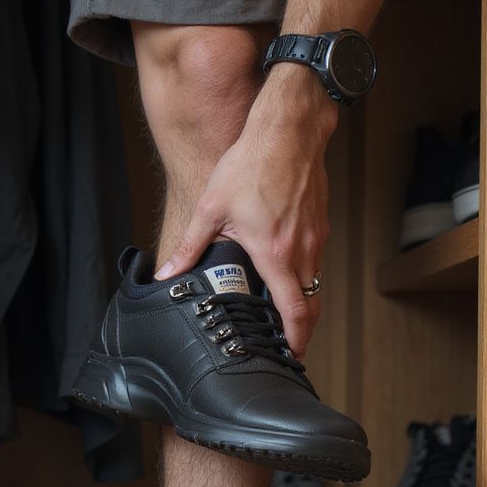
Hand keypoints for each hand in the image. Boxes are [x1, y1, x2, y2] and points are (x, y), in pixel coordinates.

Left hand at [155, 75, 335, 358]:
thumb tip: (167, 274)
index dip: (295, 338)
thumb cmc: (252, 164)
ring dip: (303, 303)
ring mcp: (316, 236)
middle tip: (287, 347)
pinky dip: (306, 277)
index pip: (295, 309)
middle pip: (311, 303)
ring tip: (283, 317)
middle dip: (302, 330)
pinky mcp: (319, 223)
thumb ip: (189, 246)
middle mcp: (303, 249)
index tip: (290, 355)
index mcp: (276, 253)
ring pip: (315, 282)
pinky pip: (316, 260)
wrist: (287, 130)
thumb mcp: (211, 209)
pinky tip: (286, 277)